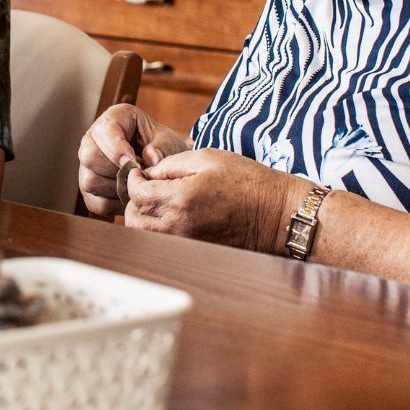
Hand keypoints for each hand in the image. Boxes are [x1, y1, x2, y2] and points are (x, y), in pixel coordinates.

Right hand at [77, 103, 188, 216]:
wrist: (163, 164)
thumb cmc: (162, 147)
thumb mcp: (168, 141)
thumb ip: (161, 147)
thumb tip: (150, 159)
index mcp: (114, 119)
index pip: (104, 131)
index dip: (117, 149)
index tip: (136, 163)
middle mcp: (93, 139)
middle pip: (90, 157)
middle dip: (117, 171)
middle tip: (139, 177)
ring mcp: (87, 165)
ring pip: (90, 181)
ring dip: (117, 189)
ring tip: (137, 186)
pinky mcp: (89, 188)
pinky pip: (95, 202)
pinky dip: (115, 205)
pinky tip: (130, 197)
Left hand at [124, 148, 304, 253]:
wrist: (277, 214)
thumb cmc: (246, 180)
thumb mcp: (207, 157)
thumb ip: (170, 164)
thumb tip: (147, 173)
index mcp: (181, 199)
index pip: (136, 194)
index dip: (132, 179)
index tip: (139, 172)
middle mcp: (179, 226)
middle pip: (135, 218)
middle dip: (134, 200)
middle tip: (146, 186)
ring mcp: (186, 243)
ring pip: (145, 234)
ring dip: (143, 216)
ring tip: (157, 201)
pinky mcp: (194, 252)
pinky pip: (163, 244)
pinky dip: (157, 231)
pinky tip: (169, 215)